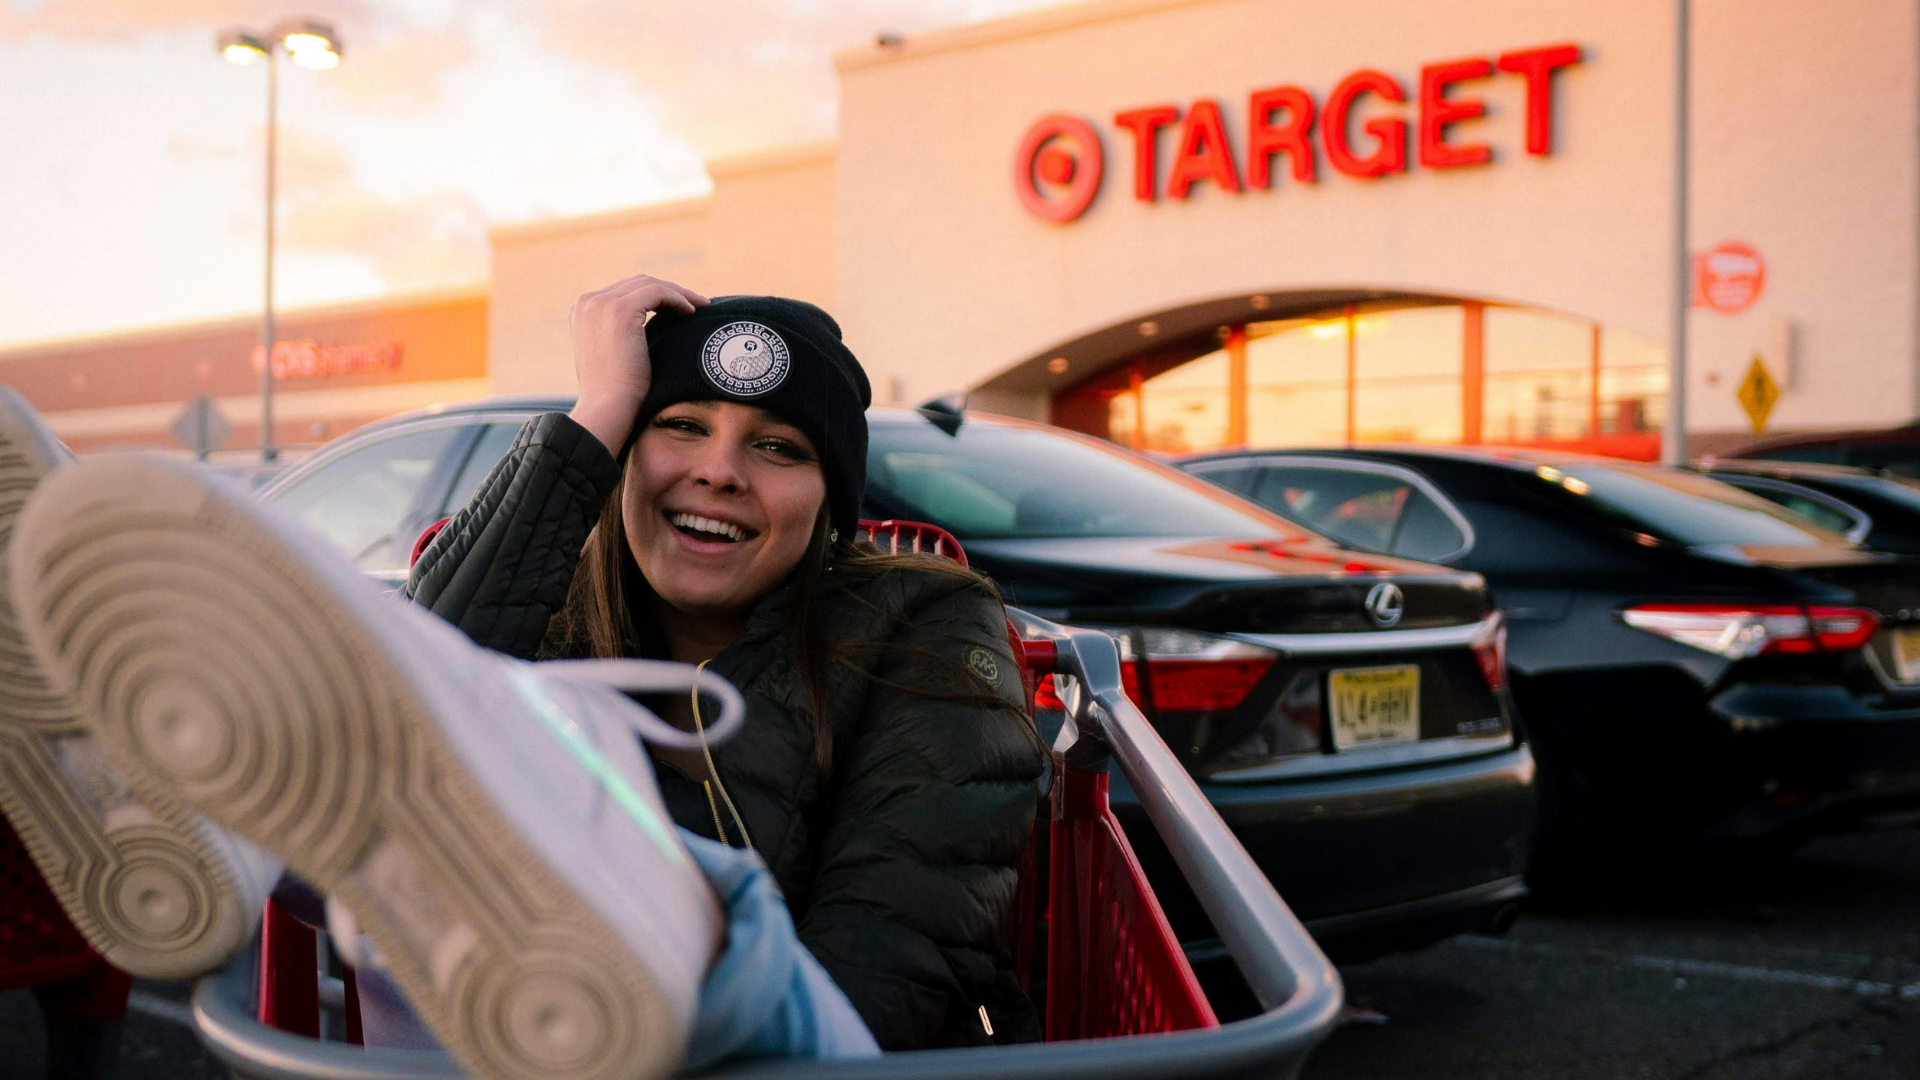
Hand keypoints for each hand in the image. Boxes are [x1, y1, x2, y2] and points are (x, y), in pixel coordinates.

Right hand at [567, 275, 708, 453]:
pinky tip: (690, 313)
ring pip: (649, 285)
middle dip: (669, 291)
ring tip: (699, 306)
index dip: (655, 296)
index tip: (679, 307)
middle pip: (637, 284)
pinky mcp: (620, 310)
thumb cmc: (615, 392)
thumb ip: (619, 334)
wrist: (608, 407)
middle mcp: (588, 301)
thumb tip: (643, 329)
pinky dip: (677, 299)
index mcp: (582, 310)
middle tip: (695, 303)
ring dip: (678, 293)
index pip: (625, 291)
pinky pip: (657, 293)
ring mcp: (601, 303)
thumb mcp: (612, 354)